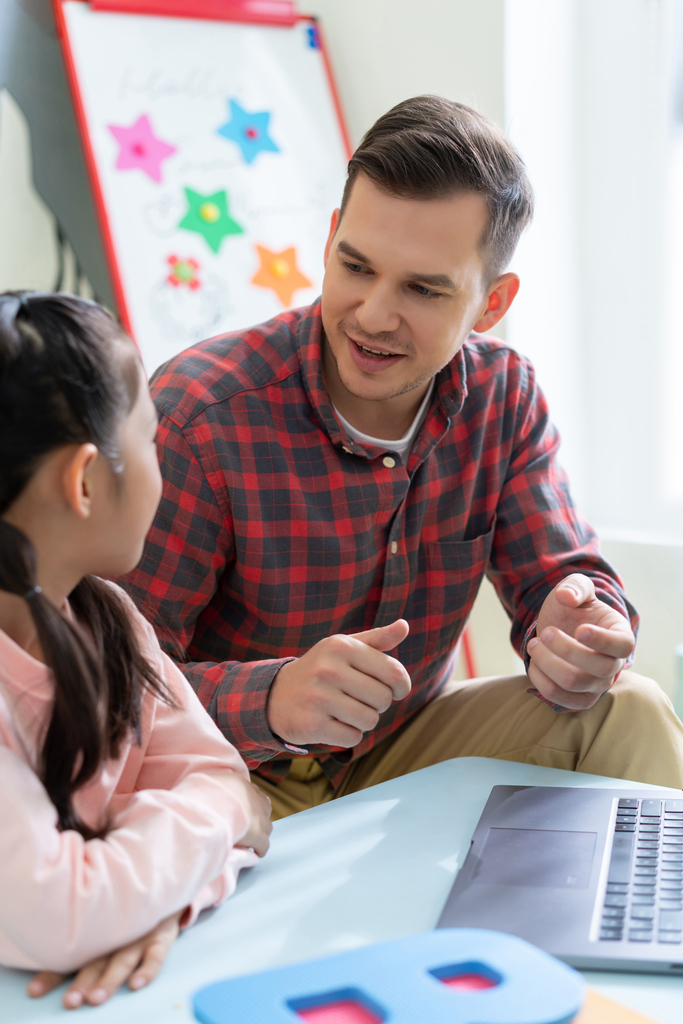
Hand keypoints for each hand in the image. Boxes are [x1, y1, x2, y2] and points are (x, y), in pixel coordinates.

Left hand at [27, 910, 181, 1009]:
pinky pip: (156, 955)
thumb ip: (81, 938)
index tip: (34, 991)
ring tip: (96, 998)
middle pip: (96, 961)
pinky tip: (136, 984)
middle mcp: (115, 935)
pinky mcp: (161, 937)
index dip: (52, 974)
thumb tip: (44, 959)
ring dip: (109, 979)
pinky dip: (148, 969)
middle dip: (83, 982)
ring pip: (122, 960)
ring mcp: (139, 936)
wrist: (162, 889)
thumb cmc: (126, 913)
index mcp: (96, 933)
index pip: (70, 956)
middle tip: (70, 1001)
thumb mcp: (104, 921)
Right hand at [207, 770, 271, 855]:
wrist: (205, 811)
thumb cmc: (198, 797)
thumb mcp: (205, 784)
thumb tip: (208, 789)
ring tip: (253, 840)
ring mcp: (257, 816)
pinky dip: (261, 849)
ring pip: (267, 826)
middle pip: (264, 807)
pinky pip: (264, 844)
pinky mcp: (257, 835)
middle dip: (259, 816)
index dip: (250, 802)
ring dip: (261, 832)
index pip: (252, 791)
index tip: (245, 809)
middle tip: (251, 824)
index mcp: (239, 784)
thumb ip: (212, 786)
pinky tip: (257, 853)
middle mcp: (252, 798)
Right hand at [267, 619, 410, 747]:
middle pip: (383, 699)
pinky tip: (332, 723)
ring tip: (345, 711)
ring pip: (369, 720)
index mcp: (341, 646)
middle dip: (377, 704)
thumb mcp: (344, 648)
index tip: (394, 690)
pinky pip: (352, 738)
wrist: (275, 695)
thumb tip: (404, 626)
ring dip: (362, 721)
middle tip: (358, 699)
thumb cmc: (321, 670)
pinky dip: (348, 735)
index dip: (401, 686)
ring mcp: (317, 697)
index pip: (394, 673)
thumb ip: (377, 639)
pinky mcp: (310, 724)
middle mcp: (328, 669)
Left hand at [527, 573, 634, 709]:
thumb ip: (574, 586)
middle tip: (545, 633)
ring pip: (574, 684)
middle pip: (598, 668)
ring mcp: (598, 685)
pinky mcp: (579, 699)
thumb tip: (567, 596)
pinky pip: (561, 699)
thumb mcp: (574, 588)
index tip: (580, 630)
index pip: (623, 645)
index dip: (603, 641)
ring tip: (534, 644)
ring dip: (547, 663)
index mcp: (620, 635)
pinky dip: (541, 681)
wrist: (560, 628)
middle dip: (565, 649)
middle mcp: (614, 665)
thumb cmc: (573, 608)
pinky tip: (534, 662)